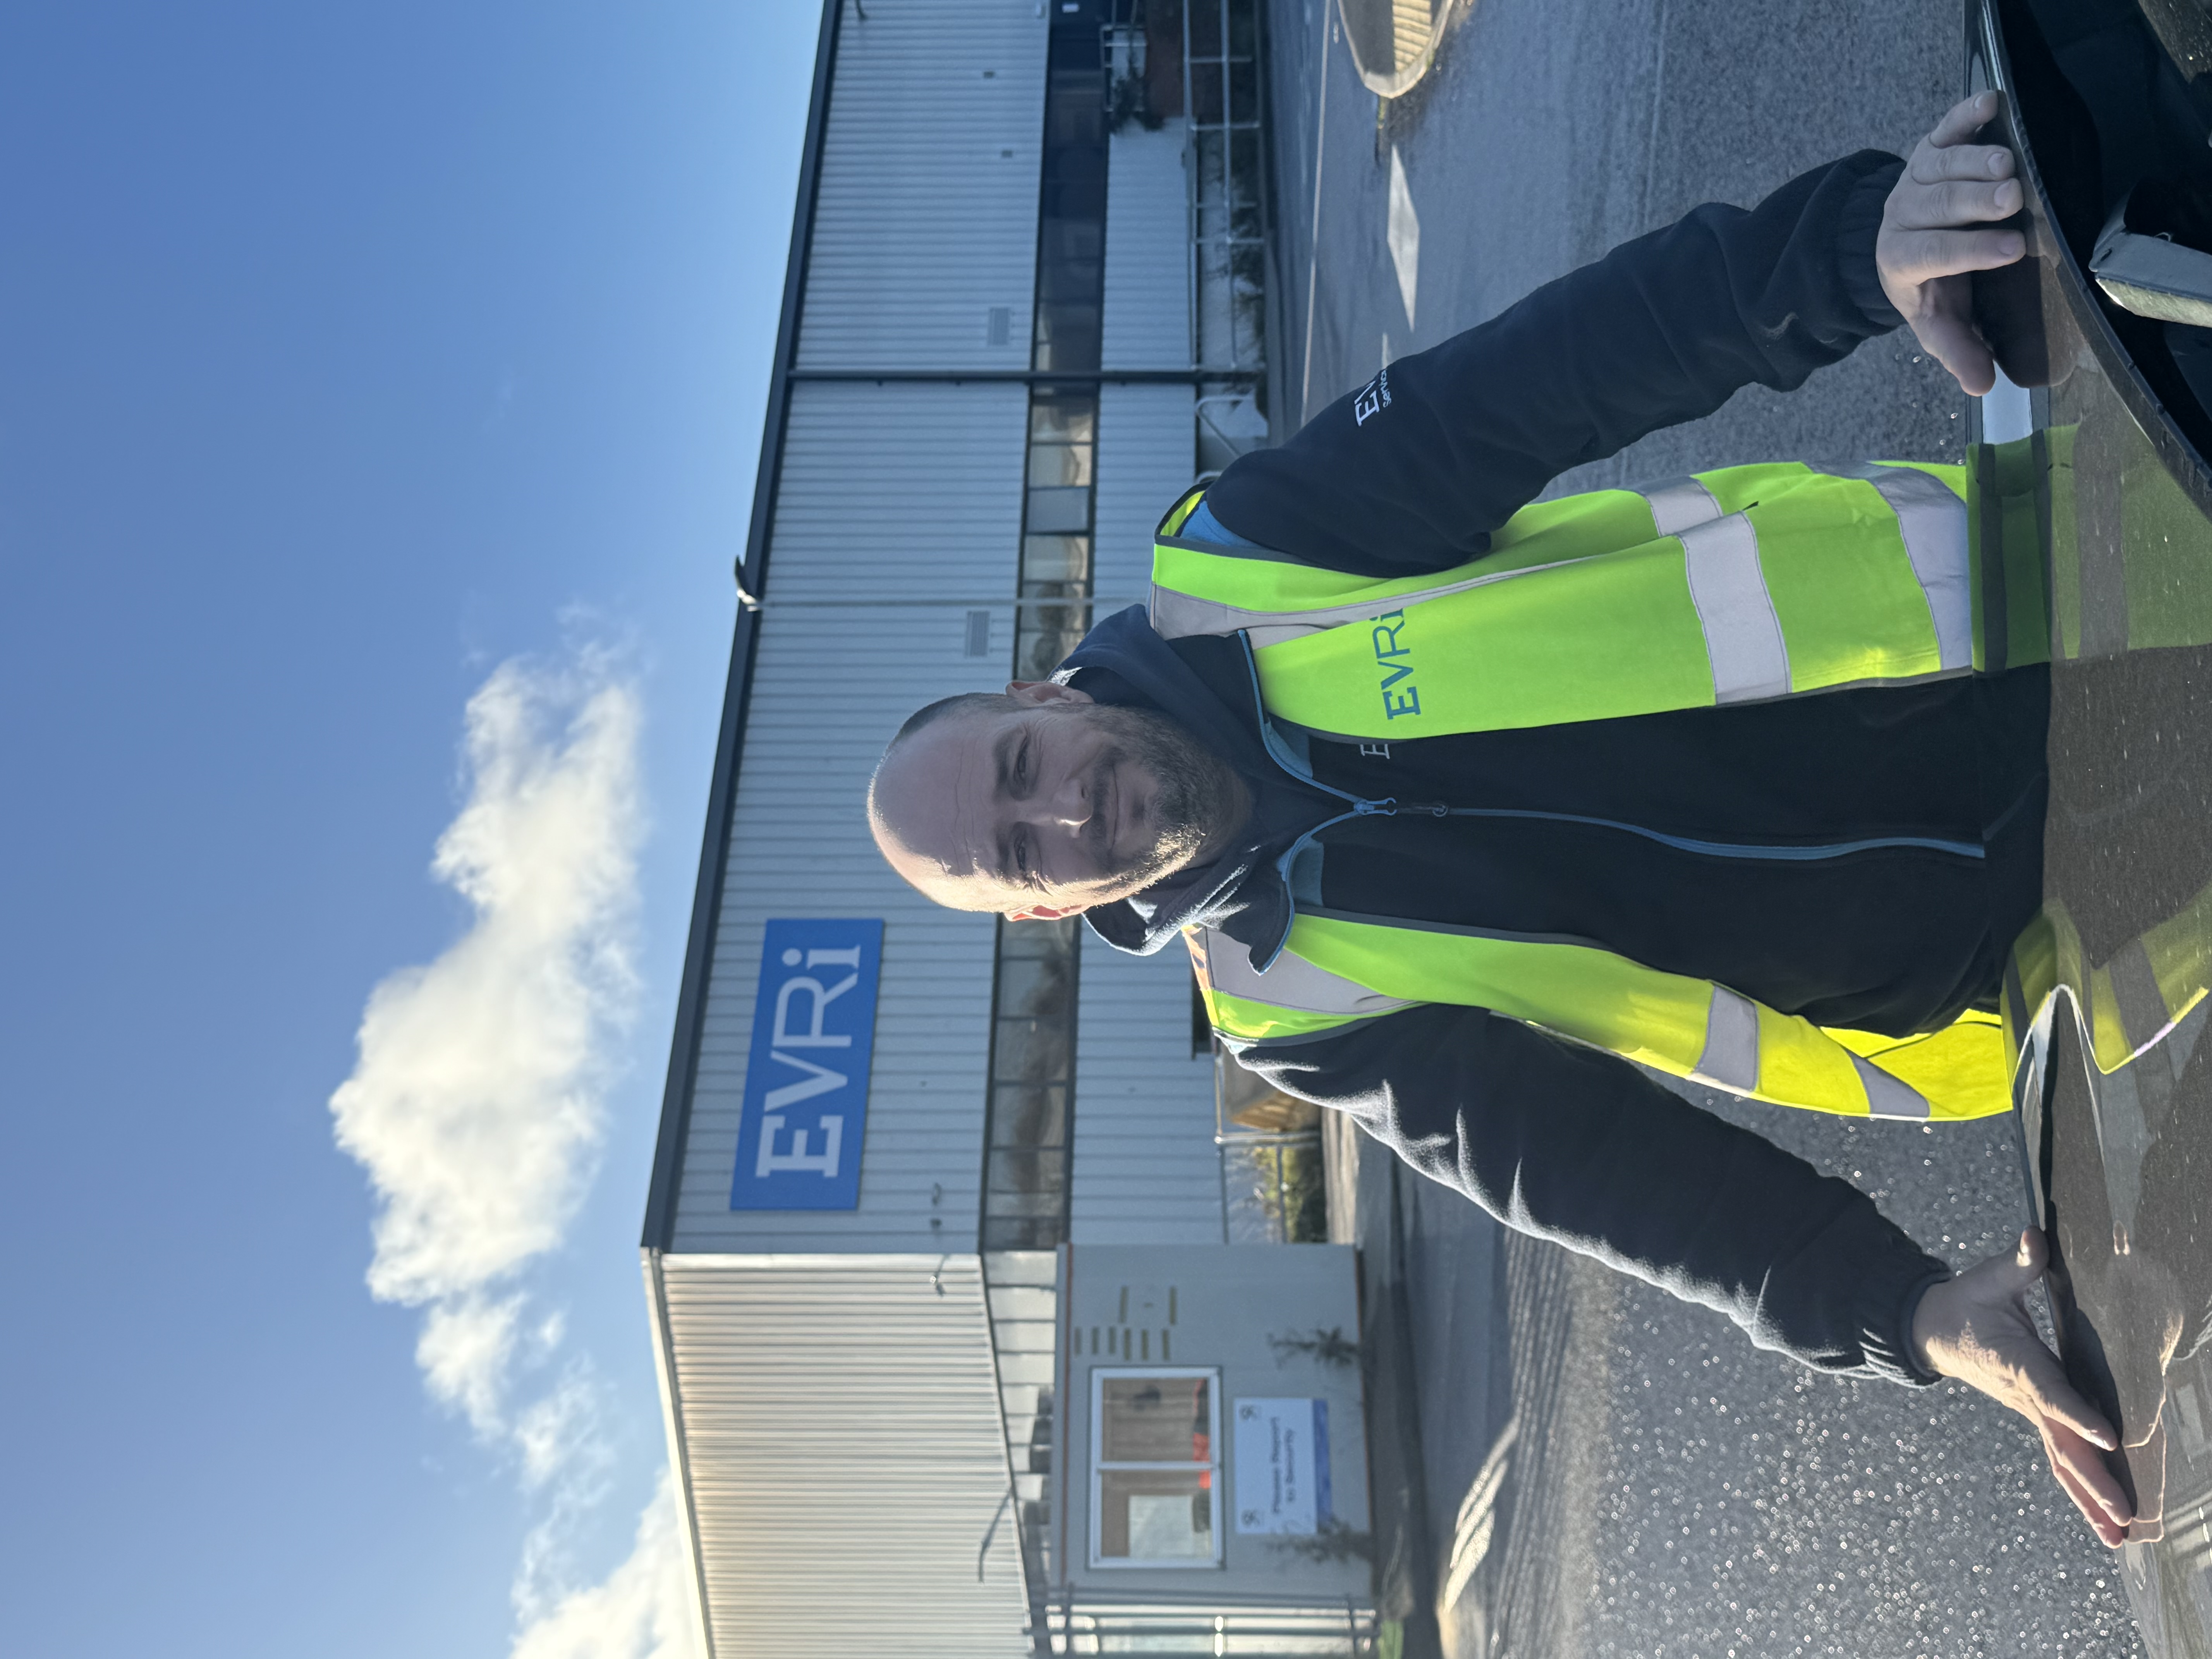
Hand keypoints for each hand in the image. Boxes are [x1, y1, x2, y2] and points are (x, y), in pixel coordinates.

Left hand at [1877, 92, 2028, 396]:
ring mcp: (1916, 177)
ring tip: (2008, 164)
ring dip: (1975, 162)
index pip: (1932, 253)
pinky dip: (1966, 114)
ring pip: (1941, 165)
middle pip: (1938, 205)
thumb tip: (1981, 384)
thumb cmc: (1929, 283)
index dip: (1969, 251)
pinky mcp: (1930, 147)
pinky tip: (1991, 103)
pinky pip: (1946, 127)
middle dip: (1973, 202)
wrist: (1899, 239)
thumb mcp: (1937, 321)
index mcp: (1901, 258)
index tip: (2012, 249)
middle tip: (2011, 198)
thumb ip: (1956, 350)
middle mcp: (1903, 213)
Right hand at [1912, 1227, 2132, 1546]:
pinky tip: (2101, 1516)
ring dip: (2090, 1500)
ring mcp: (2029, 1412)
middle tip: (2123, 1517)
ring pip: (2062, 1462)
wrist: (1927, 1331)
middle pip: (2063, 1446)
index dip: (2078, 1413)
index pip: (2051, 1392)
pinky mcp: (2033, 1417)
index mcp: (2018, 1363)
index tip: (2108, 1437)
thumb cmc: (1963, 1302)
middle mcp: (2025, 1397)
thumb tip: (2034, 1237)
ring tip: (2119, 1537)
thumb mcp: (1988, 1278)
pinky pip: (2060, 1459)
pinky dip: (2081, 1490)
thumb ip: (2018, 1262)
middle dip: (2094, 1483)